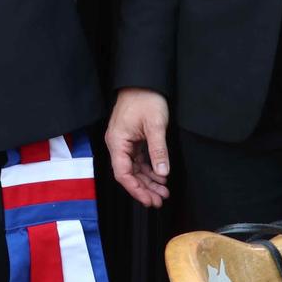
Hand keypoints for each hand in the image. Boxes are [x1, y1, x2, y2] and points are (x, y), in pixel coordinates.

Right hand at [106, 87, 171, 207]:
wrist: (143, 81)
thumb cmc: (145, 99)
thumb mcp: (155, 125)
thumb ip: (158, 150)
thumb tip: (162, 173)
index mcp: (117, 141)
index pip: (123, 173)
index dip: (136, 189)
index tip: (149, 200)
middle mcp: (117, 144)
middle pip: (128, 173)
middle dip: (144, 188)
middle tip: (160, 200)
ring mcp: (124, 142)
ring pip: (134, 168)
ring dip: (148, 181)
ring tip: (163, 191)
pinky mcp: (132, 139)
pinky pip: (138, 160)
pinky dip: (149, 169)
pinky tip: (160, 176)